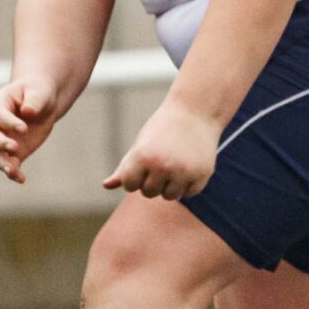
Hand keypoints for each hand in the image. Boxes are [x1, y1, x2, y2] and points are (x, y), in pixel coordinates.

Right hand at [0, 75, 61, 182]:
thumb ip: (34, 101)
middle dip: (0, 143)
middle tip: (14, 147)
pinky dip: (13, 172)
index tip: (24, 129)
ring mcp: (3, 139)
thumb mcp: (39, 92)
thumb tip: (28, 112)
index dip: (9, 123)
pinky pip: (10, 164)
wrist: (42, 101)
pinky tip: (21, 179)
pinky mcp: (14, 151)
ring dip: (3, 163)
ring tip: (13, 172)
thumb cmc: (38, 91)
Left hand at [105, 100, 221, 200]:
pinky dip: (188, 183)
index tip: (144, 161)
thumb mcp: (141, 145)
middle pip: (149, 192)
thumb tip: (106, 186)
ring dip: (171, 185)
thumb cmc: (163, 128)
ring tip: (176, 164)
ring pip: (169, 196)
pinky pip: (189, 192)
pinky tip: (190, 165)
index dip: (135, 175)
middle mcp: (162, 167)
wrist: (196, 111)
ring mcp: (184, 172)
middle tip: (163, 159)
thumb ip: (124, 169)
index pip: (130, 185)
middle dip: (153, 180)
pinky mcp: (202, 174)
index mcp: (142, 158)